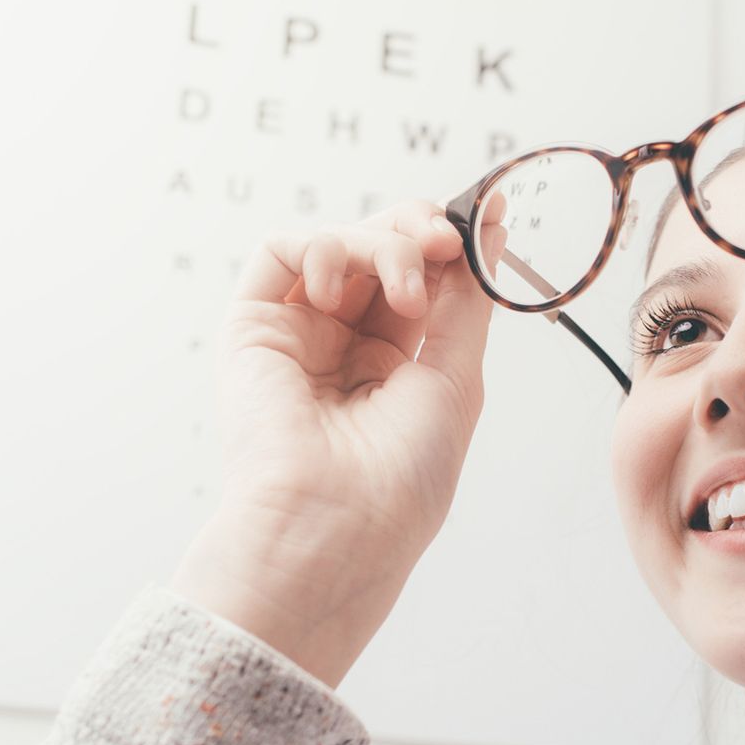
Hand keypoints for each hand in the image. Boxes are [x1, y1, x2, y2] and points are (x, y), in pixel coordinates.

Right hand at [169, 198, 496, 686]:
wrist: (332, 527)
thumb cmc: (398, 480)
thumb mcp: (455, 377)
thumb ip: (466, 299)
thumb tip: (493, 228)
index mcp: (393, 368)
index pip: (422, 279)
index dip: (450, 244)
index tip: (485, 218)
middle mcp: (342, 348)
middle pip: (379, 251)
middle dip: (418, 231)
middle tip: (446, 240)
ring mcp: (296, 336)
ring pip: (337, 245)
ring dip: (380, 246)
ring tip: (406, 291)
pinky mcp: (251, 329)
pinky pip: (278, 253)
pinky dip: (317, 248)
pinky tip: (336, 289)